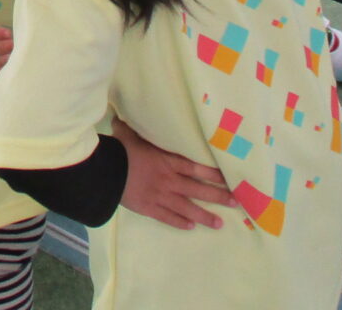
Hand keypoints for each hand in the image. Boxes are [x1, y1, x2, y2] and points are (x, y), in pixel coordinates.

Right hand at [112, 116, 235, 229]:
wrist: (106, 172)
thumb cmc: (119, 150)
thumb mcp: (127, 134)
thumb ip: (131, 128)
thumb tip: (122, 113)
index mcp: (167, 161)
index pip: (196, 168)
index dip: (213, 174)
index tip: (229, 179)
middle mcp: (169, 180)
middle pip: (198, 189)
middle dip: (218, 196)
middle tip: (235, 203)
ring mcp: (160, 196)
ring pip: (187, 208)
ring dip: (204, 216)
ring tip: (219, 224)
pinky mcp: (149, 208)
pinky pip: (168, 217)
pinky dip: (180, 222)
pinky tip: (191, 226)